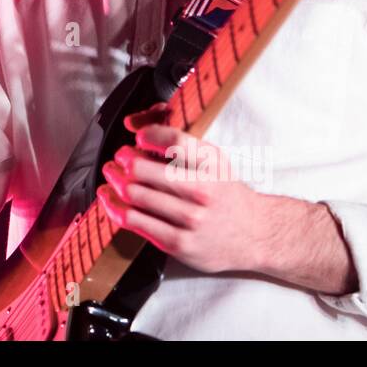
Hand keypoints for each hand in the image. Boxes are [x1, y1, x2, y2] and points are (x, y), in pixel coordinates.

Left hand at [96, 104, 268, 274]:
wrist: (255, 235)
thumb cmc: (227, 194)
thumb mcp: (214, 161)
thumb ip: (180, 142)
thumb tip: (135, 124)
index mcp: (212, 165)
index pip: (172, 140)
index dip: (148, 135)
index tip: (139, 138)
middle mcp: (202, 191)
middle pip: (143, 169)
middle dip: (123, 160)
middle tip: (119, 159)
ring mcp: (189, 219)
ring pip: (134, 195)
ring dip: (115, 181)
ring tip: (112, 176)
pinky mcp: (177, 242)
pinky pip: (134, 221)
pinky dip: (115, 207)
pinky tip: (111, 199)